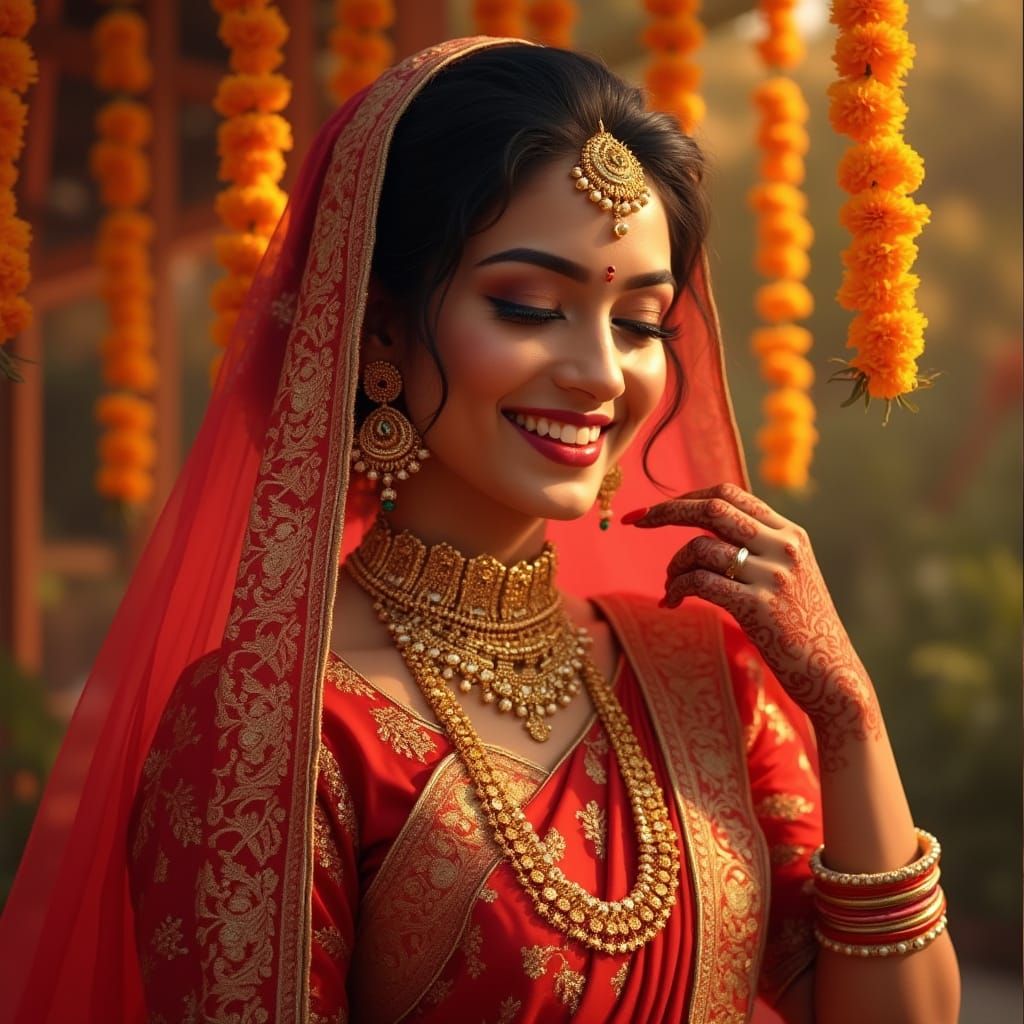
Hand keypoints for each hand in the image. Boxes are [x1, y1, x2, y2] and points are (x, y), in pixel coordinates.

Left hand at [623, 482, 879, 769]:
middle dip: (667, 511)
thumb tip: (707, 527)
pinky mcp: (758, 606)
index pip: (730, 494)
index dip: (686, 496)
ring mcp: (772, 576)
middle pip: (712, 508)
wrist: (833, 674)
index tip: (655, 507)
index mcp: (789, 533)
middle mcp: (783, 547)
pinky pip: (700, 582)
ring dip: (673, 566)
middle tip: (636, 520)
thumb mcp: (788, 574)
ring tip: (669, 586)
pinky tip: (671, 602)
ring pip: (700, 548)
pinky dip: (676, 588)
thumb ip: (757, 547)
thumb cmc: (801, 627)